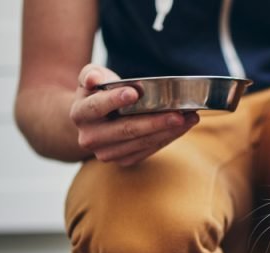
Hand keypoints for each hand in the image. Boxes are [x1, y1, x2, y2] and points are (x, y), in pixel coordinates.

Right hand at [69, 64, 198, 165]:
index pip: (96, 107)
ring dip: (168, 131)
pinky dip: (168, 138)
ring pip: (141, 143)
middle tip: (178, 114)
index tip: (134, 92)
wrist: (93, 122)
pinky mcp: (124, 161)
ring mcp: (107, 153)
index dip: (114, 100)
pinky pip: (149, 151)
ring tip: (190, 118)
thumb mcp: (92, 78)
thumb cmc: (98, 93)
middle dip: (154, 122)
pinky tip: (183, 127)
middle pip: (126, 130)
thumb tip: (94, 79)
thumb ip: (91, 74)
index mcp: (80, 114)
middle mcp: (90, 137)